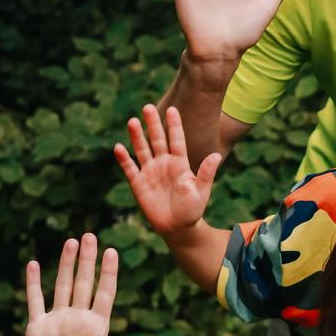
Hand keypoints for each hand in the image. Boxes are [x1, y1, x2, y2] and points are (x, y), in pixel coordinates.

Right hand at [26, 235, 117, 335]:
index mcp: (96, 327)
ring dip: (66, 264)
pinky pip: (35, 301)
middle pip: (84, 283)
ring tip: (71, 241)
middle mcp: (78, 319)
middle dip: (87, 260)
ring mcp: (58, 321)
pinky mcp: (37, 327)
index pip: (104, 294)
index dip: (108, 273)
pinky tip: (33, 264)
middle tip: (90, 235)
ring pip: (62, 286)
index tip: (112, 252)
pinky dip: (34, 283)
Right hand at [114, 105, 219, 236]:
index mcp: (180, 163)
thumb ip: (206, 173)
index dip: (174, 125)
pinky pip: (130, 168)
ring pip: (142, 150)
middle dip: (152, 124)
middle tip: (147, 107)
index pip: (176, 140)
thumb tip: (216, 156)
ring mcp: (150, 172)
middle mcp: (164, 163)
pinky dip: (124, 158)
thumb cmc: (192, 209)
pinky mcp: (138, 183)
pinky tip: (119, 148)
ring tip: (132, 121)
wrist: (177, 228)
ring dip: (136, 136)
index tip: (172, 109)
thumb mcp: (201, 191)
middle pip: (157, 140)